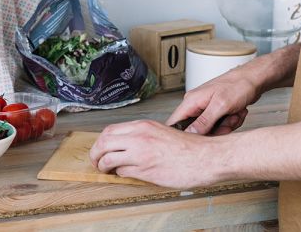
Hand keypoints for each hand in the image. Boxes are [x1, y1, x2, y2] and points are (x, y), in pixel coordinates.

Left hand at [89, 120, 225, 188]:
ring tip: (106, 169)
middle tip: (95, 161)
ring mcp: (142, 153)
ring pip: (108, 158)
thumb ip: (143, 136)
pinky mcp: (146, 170)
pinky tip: (123, 174)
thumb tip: (127, 144)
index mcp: (144, 126)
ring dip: (103, 166)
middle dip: (95, 154)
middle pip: (103, 143)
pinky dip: (119, 173)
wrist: (205, 157)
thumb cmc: (189, 148)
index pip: (110, 130)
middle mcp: (139, 137)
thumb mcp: (161, 132)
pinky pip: (123, 171)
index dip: (100, 141)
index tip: (100, 148)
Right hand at [166, 69, 260, 135]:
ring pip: (211, 130)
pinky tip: (237, 113)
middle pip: (196, 131)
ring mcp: (206, 109)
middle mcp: (196, 105)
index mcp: (191, 101)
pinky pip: (220, 126)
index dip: (182, 136)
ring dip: (226, 126)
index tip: (197, 141)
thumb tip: (189, 134)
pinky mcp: (216, 112)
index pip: (175, 122)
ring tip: (234, 114)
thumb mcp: (220, 105)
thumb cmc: (238, 85)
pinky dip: (231, 122)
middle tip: (227, 123)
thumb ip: (203, 121)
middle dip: (215, 131)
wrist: (254, 79)